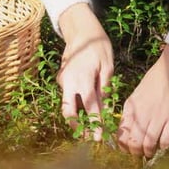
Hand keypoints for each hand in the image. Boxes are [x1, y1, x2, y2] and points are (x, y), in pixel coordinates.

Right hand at [57, 3, 113, 140]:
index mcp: (82, 79)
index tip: (100, 138)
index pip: (89, 107)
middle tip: (89, 137)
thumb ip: (105, 88)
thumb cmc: (97, 46)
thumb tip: (107, 109)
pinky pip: (69, 96)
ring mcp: (62, 81)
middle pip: (69, 111)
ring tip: (90, 127)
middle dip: (78, 127)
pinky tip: (87, 108)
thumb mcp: (107, 66)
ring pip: (68, 105)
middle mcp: (68, 82)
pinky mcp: (61, 79)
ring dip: (77, 117)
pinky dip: (77, 104)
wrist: (80, 31)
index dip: (94, 124)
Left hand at [117, 44, 168, 156]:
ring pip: (148, 146)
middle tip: (141, 152)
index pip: (121, 136)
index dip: (124, 147)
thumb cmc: (156, 80)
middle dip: (136, 153)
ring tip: (151, 150)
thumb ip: (132, 112)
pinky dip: (163, 145)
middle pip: (134, 145)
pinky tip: (163, 141)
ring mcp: (159, 118)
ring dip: (149, 151)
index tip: (128, 148)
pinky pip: (166, 141)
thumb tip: (128, 130)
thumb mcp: (137, 94)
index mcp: (130, 108)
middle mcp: (142, 115)